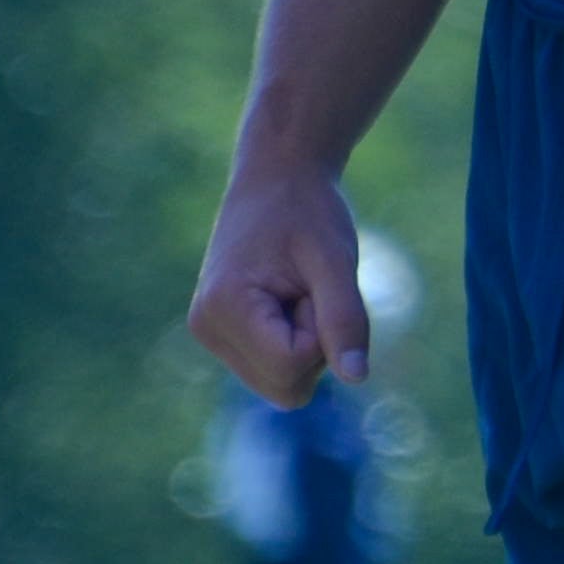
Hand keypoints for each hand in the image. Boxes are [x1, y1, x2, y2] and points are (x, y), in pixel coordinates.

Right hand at [192, 159, 369, 404]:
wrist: (277, 176)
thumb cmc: (309, 211)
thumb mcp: (336, 260)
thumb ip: (345, 320)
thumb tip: (358, 378)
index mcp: (224, 310)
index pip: (293, 368)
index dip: (323, 331)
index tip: (316, 283)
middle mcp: (206, 330)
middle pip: (286, 386)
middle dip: (314, 343)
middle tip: (309, 287)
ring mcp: (210, 334)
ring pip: (281, 383)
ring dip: (305, 341)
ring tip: (296, 289)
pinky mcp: (221, 334)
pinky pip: (274, 367)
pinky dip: (293, 340)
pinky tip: (286, 298)